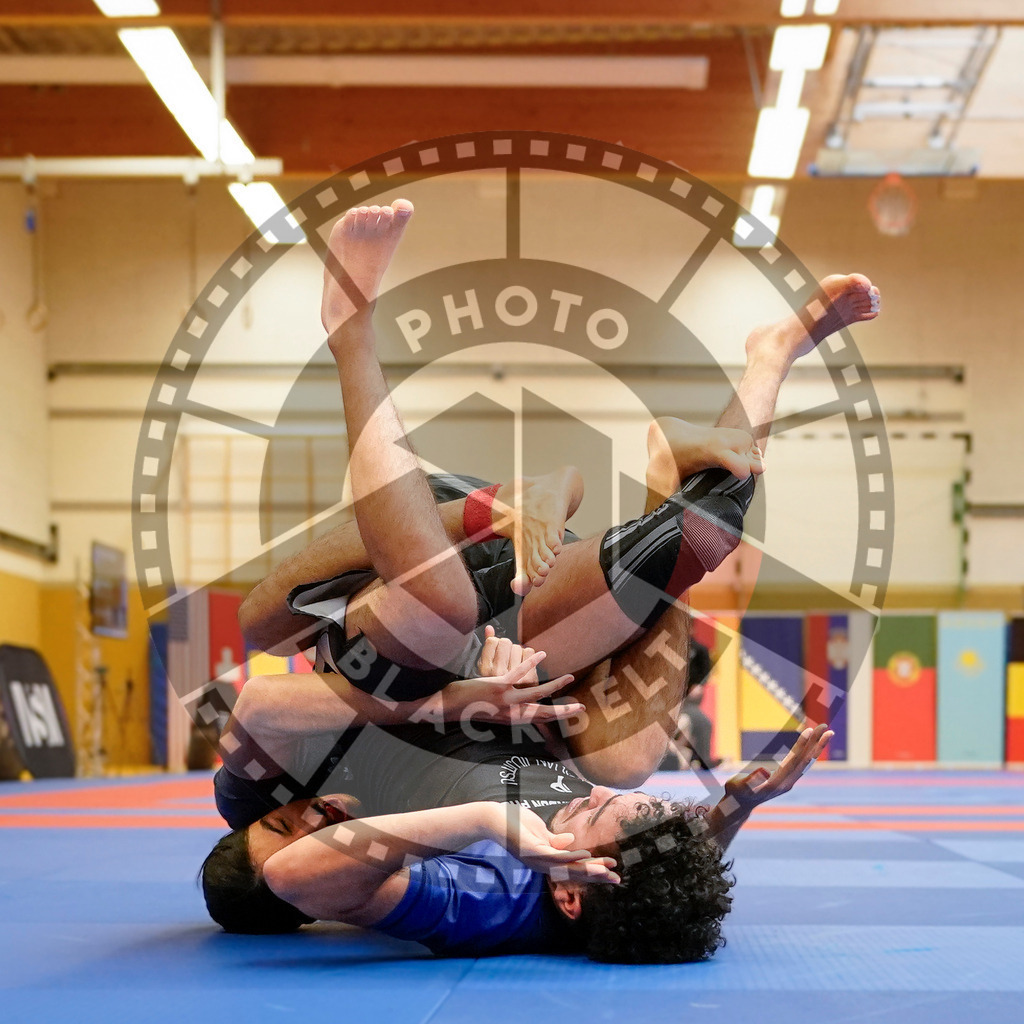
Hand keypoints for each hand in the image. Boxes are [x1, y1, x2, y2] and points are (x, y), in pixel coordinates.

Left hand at [429, 635, 581, 726]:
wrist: (447, 708)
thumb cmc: (466, 708)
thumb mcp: (488, 713)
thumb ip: (503, 711)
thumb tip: (515, 707)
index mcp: (510, 719)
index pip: (537, 719)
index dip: (556, 717)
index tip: (571, 714)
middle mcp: (510, 713)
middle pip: (543, 712)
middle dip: (564, 711)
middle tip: (581, 708)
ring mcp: (505, 700)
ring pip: (536, 692)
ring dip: (555, 685)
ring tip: (569, 677)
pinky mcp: (497, 686)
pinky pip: (518, 673)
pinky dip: (531, 663)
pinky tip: (541, 654)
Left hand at [489, 804, 618, 884]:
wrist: (491, 819)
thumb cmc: (515, 823)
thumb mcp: (539, 833)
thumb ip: (554, 841)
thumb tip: (573, 843)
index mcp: (546, 860)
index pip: (574, 868)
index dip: (593, 872)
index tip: (612, 874)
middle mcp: (542, 864)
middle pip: (573, 873)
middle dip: (596, 876)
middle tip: (617, 880)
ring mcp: (536, 858)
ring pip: (566, 867)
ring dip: (587, 869)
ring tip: (605, 870)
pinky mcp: (530, 849)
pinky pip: (552, 854)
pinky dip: (569, 856)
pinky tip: (583, 855)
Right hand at [724, 723, 831, 811]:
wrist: (741, 805)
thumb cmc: (737, 793)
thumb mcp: (739, 786)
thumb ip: (751, 780)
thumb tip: (763, 771)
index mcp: (777, 783)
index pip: (794, 761)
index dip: (801, 746)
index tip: (809, 730)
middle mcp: (787, 783)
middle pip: (805, 761)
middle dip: (816, 743)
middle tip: (825, 727)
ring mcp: (789, 782)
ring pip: (806, 762)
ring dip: (816, 746)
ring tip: (825, 732)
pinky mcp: (788, 779)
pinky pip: (802, 763)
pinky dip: (809, 752)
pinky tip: (813, 744)